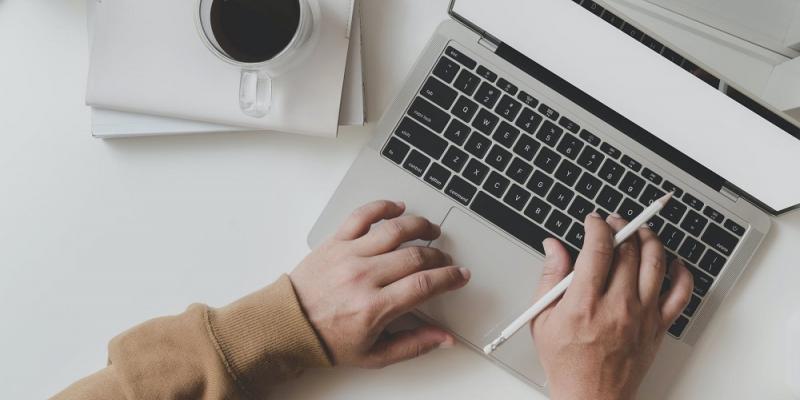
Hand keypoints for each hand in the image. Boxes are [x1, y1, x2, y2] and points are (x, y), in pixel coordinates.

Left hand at [290, 200, 470, 367]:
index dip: (449, 278)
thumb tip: (444, 338)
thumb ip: (414, 345)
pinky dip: (383, 207)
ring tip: (430, 230)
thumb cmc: (328, 339)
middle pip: (415, 256)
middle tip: (444, 260)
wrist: (288, 324)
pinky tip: (397, 208)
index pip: (424, 284)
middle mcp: (363, 277)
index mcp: (374, 307)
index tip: (460, 275)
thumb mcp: (374, 355)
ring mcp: (349, 255)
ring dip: (419, 226)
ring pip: (394, 230)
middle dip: (438, 256)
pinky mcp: (335, 241)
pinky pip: (362, 215)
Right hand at [531, 213, 693, 399]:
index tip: (593, 221)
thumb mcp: (543, 318)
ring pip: (656, 263)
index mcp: (585, 303)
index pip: (599, 248)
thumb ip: (549, 277)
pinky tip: (671, 262)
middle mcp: (617, 306)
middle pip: (629, 250)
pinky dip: (680, 272)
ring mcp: (642, 315)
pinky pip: (681, 293)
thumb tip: (553, 246)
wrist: (592, 397)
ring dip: (649, 239)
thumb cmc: (567, 362)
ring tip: (640, 231)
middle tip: (614, 223)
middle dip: (621, 227)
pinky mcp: (658, 326)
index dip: (597, 226)